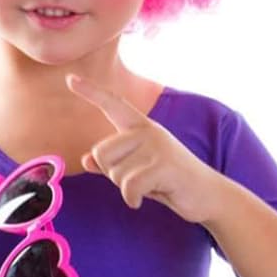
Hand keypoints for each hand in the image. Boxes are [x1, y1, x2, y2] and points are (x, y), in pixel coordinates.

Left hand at [71, 74, 221, 224]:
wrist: (206, 193)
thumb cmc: (169, 180)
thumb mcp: (138, 169)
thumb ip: (112, 163)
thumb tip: (86, 159)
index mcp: (142, 127)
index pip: (113, 105)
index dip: (91, 92)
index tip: (70, 78)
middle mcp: (148, 130)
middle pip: (102, 151)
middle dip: (112, 173)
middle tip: (138, 178)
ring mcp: (157, 146)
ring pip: (114, 172)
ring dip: (126, 188)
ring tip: (149, 185)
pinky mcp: (163, 164)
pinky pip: (129, 186)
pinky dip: (133, 198)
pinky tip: (144, 198)